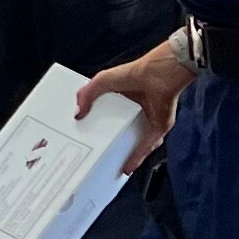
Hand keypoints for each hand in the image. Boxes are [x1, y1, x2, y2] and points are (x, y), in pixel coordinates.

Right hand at [78, 40, 196, 170]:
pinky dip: (137, 156)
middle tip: (95, 153)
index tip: (84, 133)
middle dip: (109, 141)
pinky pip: (147, 145)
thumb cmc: (136, 72)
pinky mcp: (159, 127)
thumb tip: (77, 113)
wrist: (161, 75)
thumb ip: (86, 94)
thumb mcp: (102, 80)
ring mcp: (147, 119)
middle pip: (120, 130)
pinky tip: (128, 166)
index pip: (105, 113)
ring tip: (111, 165)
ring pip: (134, 140)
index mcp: (121, 97)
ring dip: (124, 153)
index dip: (94, 123)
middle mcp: (135, 109)